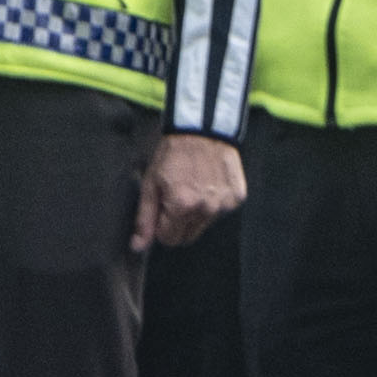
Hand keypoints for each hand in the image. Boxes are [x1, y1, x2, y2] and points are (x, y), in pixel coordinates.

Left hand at [136, 132, 246, 250]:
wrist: (203, 129)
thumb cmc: (174, 154)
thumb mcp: (151, 184)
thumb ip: (144, 219)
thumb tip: (138, 246)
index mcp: (182, 206)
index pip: (169, 239)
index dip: (162, 226)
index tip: (163, 208)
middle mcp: (206, 209)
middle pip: (188, 236)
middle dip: (179, 222)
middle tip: (177, 197)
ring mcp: (225, 204)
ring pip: (205, 224)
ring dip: (197, 212)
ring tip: (194, 186)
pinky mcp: (237, 197)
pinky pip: (221, 212)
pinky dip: (214, 202)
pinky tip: (209, 183)